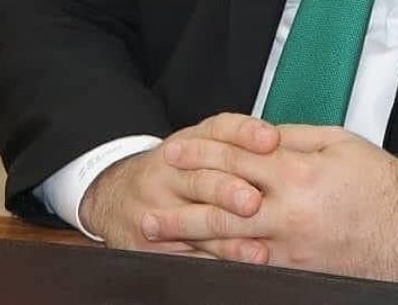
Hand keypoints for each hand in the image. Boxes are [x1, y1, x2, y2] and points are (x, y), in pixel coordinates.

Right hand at [79, 113, 277, 259]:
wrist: (114, 197)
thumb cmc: (174, 172)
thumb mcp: (196, 146)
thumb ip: (236, 143)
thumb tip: (283, 142)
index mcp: (187, 143)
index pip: (217, 130)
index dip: (245, 133)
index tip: (270, 140)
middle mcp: (169, 172)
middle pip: (202, 178)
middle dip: (229, 190)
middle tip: (254, 200)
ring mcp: (157, 209)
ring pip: (195, 223)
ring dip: (227, 238)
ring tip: (256, 248)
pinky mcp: (152, 246)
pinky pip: (187, 256)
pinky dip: (215, 263)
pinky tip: (235, 267)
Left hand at [147, 124, 397, 281]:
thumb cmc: (378, 179)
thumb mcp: (335, 140)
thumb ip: (289, 138)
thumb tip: (254, 133)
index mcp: (298, 173)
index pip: (236, 157)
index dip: (200, 152)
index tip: (173, 150)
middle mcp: (290, 213)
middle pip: (223, 204)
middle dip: (182, 200)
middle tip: (149, 199)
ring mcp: (293, 249)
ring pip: (231, 242)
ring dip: (190, 236)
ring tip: (158, 233)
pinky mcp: (300, 272)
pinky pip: (252, 267)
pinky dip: (222, 263)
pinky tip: (199, 260)